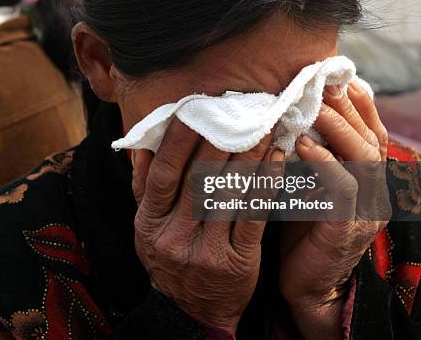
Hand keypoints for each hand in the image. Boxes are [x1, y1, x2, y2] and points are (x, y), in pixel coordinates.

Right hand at [132, 118, 284, 333]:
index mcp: (150, 223)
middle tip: (238, 108)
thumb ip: (142, 186)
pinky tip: (278, 160)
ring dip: (248, 154)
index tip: (193, 109)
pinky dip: (266, 184)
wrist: (192, 312)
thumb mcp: (145, 227)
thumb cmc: (169, 260)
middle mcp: (174, 235)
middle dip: (220, 139)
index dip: (178, 140)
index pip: (163, 174)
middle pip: (199, 178)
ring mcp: (206, 250)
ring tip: (264, 125)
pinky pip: (254, 215)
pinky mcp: (237, 261)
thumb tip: (144, 144)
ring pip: (229, 192)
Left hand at [279, 82, 390, 339]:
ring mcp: (367, 210)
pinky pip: (344, 188)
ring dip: (338, 127)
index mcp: (367, 179)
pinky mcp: (348, 228)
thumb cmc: (300, 231)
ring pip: (364, 157)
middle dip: (347, 106)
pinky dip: (324, 163)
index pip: (371, 131)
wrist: (305, 285)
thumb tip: (289, 118)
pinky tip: (302, 146)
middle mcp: (375, 190)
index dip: (358, 102)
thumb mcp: (309, 186)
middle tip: (321, 83)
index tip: (335, 76)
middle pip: (371, 137)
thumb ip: (310, 156)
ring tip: (314, 106)